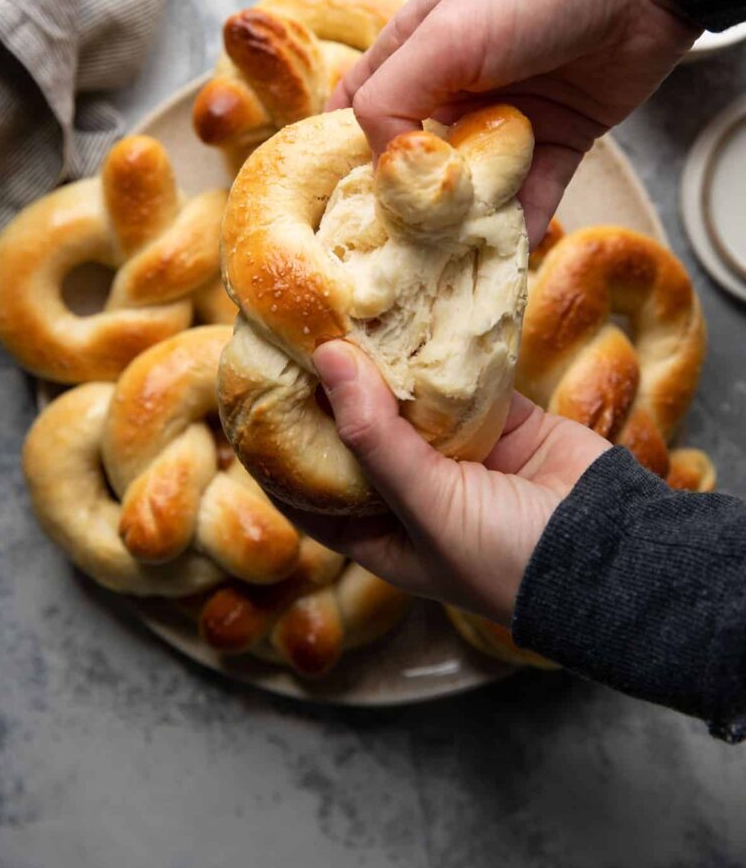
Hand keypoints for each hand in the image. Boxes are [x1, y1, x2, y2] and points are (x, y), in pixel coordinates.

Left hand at [283, 341, 610, 624]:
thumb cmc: (508, 558)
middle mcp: (410, 493)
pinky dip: (442, 348)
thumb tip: (326, 359)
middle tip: (297, 332)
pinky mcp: (498, 421)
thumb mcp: (428, 508)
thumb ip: (376, 438)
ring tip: (345, 309)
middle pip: (355, 433)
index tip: (253, 392)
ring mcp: (455, 454)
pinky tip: (417, 310)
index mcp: (380, 535)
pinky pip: (460, 378)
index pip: (307, 488)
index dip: (277, 446)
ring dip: (383, 361)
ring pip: (405, 399)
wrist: (614, 550)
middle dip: (330, 390)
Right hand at [329, 0, 698, 246]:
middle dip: (406, 211)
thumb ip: (392, 100)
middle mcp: (450, 93)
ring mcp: (503, 121)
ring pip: (472, 192)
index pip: (355, 116)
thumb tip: (382, 173)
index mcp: (411, 56)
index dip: (343, 162)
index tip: (342, 212)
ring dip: (464, 228)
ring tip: (453, 269)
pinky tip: (512, 250)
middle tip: (398, 258)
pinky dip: (522, 227)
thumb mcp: (446, 37)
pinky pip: (531, 197)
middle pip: (414, 167)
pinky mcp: (555, 143)